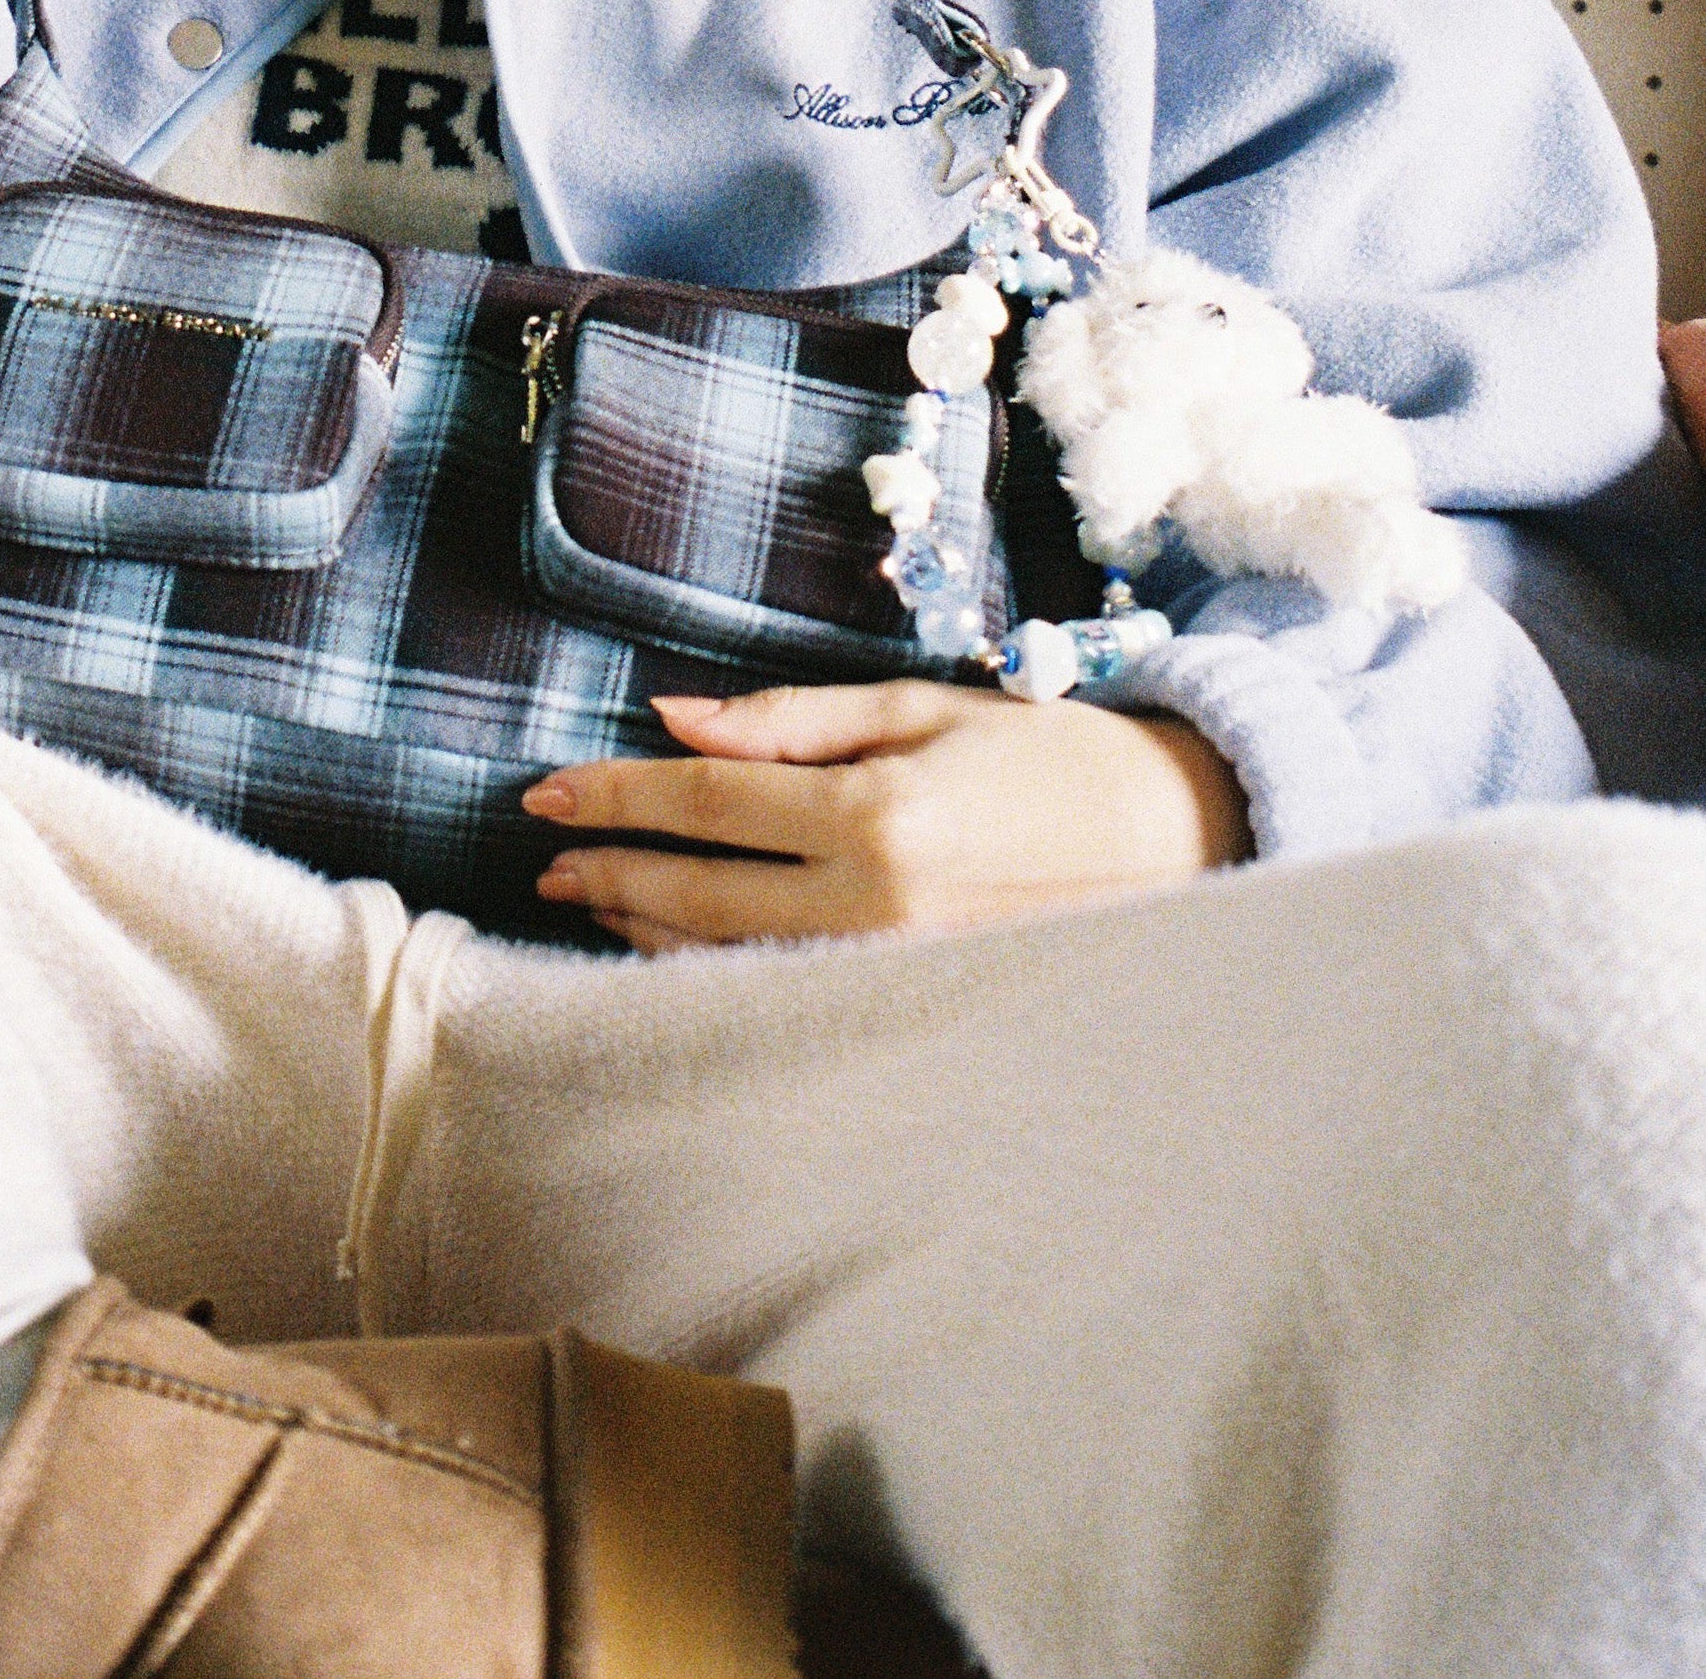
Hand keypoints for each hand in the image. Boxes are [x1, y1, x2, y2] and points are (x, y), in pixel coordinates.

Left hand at [521, 680, 1250, 953]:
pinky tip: (671, 948)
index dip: (615, 796)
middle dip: (610, 869)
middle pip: (697, 892)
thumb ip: (788, 722)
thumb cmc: (1043, 756)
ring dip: (645, 926)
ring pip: (728, 958)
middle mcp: (873, 906)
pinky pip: (781, 990)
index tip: (545, 792)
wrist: (1174, 843)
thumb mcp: (917, 708)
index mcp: (875, 816)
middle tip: (543, 851)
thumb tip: (671, 717)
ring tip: (586, 894)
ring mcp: (890, 973)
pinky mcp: (908, 1008)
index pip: (704, 804)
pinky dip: (712, 968)